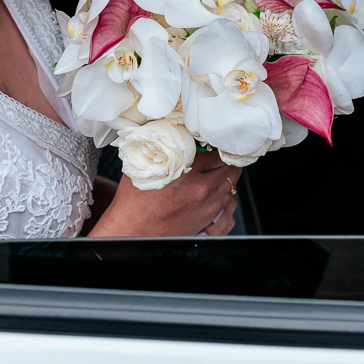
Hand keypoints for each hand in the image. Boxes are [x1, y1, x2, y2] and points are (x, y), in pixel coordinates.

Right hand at [88, 151, 238, 237]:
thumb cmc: (133, 201)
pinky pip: (227, 201)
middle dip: (226, 159)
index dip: (217, 145)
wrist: (132, 232)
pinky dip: (224, 192)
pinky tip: (214, 188)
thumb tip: (169, 131)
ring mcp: (208, 206)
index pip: (217, 152)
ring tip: (219, 170)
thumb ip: (161, 148)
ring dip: (227, 175)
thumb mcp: (144, 166)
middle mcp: (202, 189)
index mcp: (187, 172)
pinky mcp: (208, 219)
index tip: (215, 142)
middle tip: (221, 154)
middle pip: (229, 167)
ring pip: (231, 184)